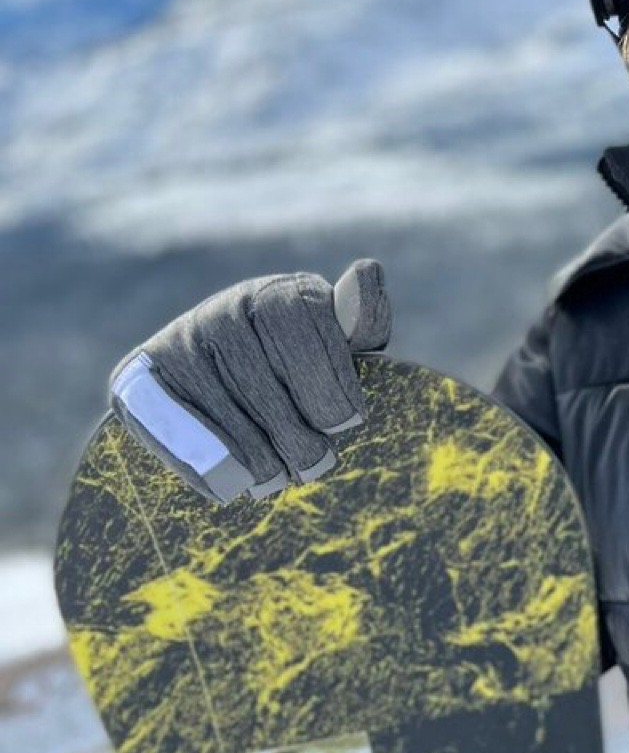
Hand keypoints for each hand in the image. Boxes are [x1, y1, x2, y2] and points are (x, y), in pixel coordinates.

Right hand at [109, 260, 391, 502]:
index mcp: (277, 294)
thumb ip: (359, 320)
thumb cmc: (300, 370)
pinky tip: (239, 478)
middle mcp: (223, 308)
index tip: (347, 422)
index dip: (329, 385)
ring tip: (281, 476)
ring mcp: (178, 341)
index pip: (302, 330)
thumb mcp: (338, 345)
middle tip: (316, 462)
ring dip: (262, 459)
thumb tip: (367, 274)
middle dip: (299, 434)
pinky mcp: (137, 377)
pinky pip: (179, 432)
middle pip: (264, 384)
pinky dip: (214, 463)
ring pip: (227, 417)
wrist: (218, 387)